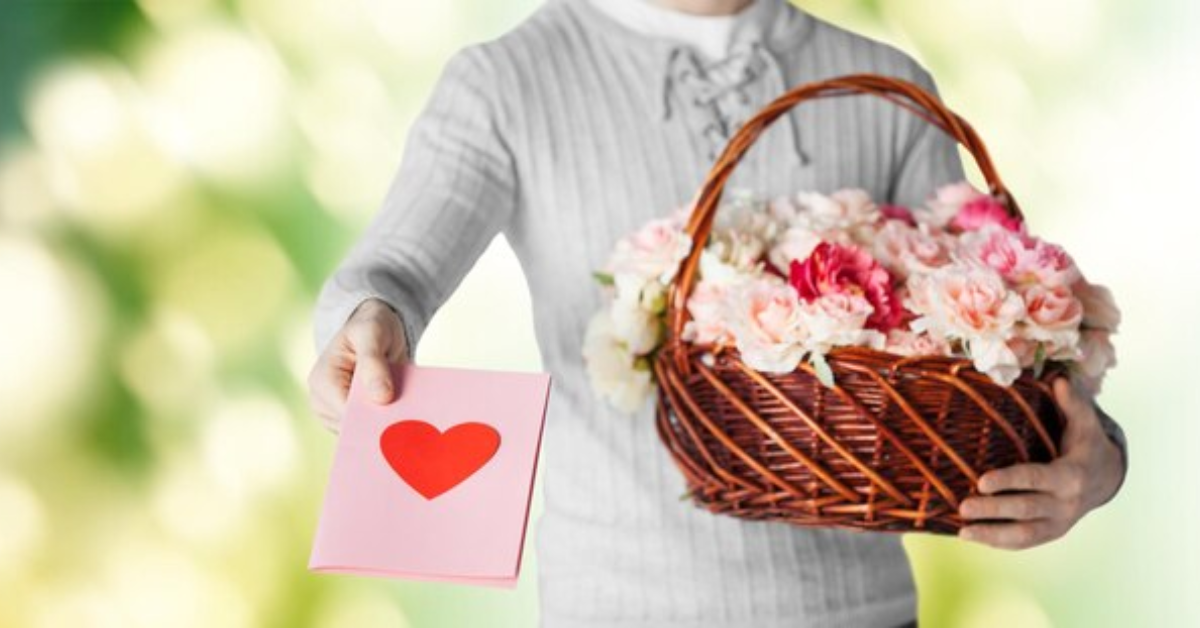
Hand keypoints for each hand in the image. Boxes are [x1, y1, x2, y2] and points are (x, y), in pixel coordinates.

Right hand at [307, 298, 408, 432]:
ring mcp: (338, 412)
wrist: (375, 329)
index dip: (371, 419)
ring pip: (364, 431)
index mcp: (323, 381)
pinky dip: (389, 422)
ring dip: (387, 425)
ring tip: (412, 417)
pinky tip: (408, 417)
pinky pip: (372, 427)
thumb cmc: (370, 326)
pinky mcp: (355, 416)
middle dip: (381, 424)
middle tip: (412, 423)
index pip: (346, 413)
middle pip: (354, 426)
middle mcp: (325, 402)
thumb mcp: (372, 334)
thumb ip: (373, 363)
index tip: (399, 420)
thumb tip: (381, 398)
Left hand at [957, 377, 1124, 548]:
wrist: (1106, 478)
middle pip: (1025, 509)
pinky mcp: (1051, 533)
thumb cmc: (1085, 444)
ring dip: (992, 534)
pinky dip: (999, 542)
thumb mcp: (1084, 423)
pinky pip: (1024, 542)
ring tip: (962, 531)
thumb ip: (1072, 403)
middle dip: (994, 510)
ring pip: (1025, 534)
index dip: (1009, 481)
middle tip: (962, 506)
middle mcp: (1066, 503)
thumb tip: (1059, 379)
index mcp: (1071, 475)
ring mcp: (1059, 522)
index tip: (982, 481)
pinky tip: (972, 537)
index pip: (1035, 479)